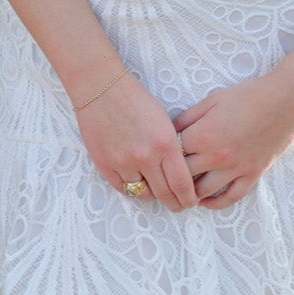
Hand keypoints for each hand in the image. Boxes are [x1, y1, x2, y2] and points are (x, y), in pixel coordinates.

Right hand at [75, 71, 197, 211]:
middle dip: (174, 203)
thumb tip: (180, 173)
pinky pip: (123, 188)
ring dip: (153, 195)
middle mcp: (145, 157)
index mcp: (165, 144)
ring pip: (143, 194)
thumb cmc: (137, 100)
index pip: (182, 184)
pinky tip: (138, 184)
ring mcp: (123, 163)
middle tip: (178, 205)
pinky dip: (132, 189)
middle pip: (164, 194)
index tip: (191, 202)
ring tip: (157, 192)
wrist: (102, 89)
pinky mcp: (105, 165)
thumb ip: (172, 149)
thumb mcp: (164, 122)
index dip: (188, 198)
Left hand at [175, 64, 293, 209]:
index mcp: (202, 135)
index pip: (172, 154)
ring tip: (180, 192)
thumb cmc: (247, 95)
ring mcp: (235, 169)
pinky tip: (204, 202)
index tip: (159, 157)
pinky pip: (231, 197)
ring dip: (189, 194)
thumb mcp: (212, 100)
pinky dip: (215, 204)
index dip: (163, 155)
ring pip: (202, 192)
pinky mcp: (252, 175)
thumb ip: (188, 117)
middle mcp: (216, 156)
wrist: (285, 101)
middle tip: (163, 179)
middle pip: (183, 176)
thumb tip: (169, 131)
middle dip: (171, 178)